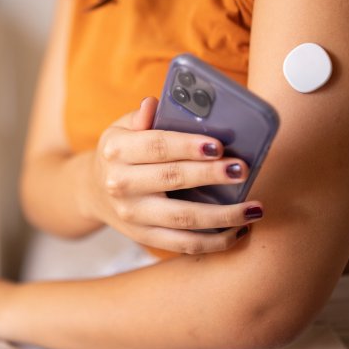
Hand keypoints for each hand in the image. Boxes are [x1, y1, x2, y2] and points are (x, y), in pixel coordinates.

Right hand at [85, 97, 264, 254]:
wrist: (94, 191)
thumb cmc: (121, 152)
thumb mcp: (122, 128)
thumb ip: (141, 117)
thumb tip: (154, 104)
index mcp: (117, 151)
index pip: (156, 146)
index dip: (187, 146)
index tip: (218, 145)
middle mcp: (121, 184)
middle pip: (172, 179)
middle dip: (210, 175)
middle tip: (242, 170)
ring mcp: (133, 215)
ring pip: (183, 219)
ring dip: (222, 216)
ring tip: (254, 208)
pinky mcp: (144, 237)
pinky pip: (183, 244)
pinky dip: (214, 243)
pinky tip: (240, 231)